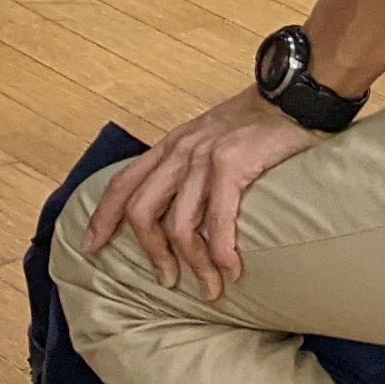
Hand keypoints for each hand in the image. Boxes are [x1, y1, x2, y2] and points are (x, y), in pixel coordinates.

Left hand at [83, 88, 324, 299]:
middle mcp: (180, 151)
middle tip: (167, 281)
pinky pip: (218, 220)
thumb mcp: (211, 139)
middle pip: (142, 211)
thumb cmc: (259, 122)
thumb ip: (193, 167)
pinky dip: (222, 252)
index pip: (123, 184)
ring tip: (212, 288)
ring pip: (180, 225)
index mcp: (171, 146)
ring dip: (195, 265)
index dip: (102, 217)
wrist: (293, 95)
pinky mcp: (232, 164)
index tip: (91, 247)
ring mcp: (203, 157)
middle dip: (152, 253)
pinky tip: (232, 270)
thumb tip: (183, 209)